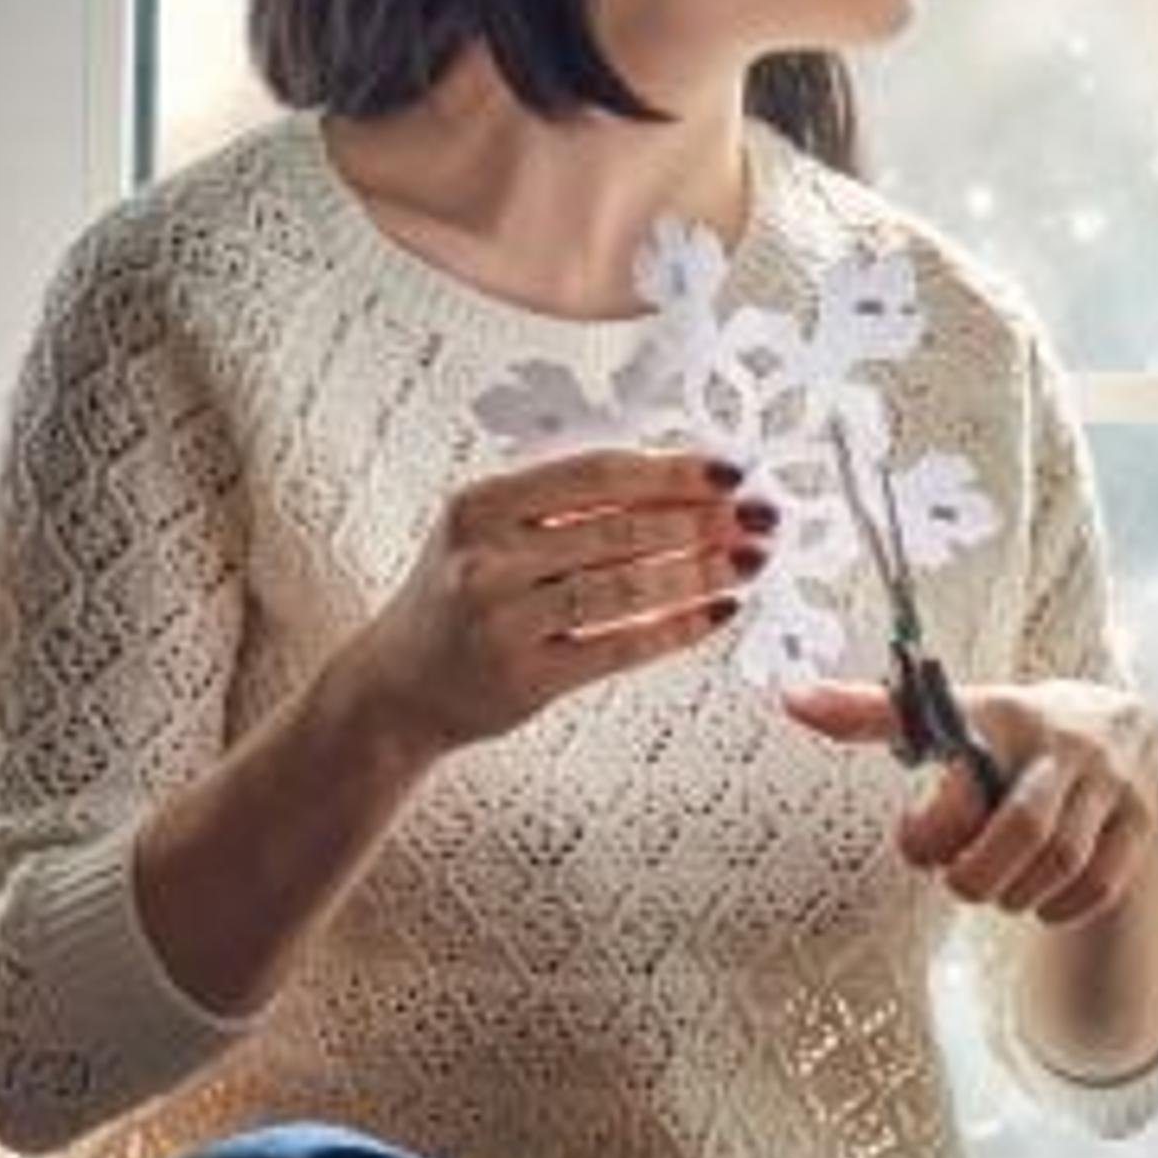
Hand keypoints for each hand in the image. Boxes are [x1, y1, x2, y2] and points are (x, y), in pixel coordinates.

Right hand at [333, 448, 768, 757]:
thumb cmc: (460, 598)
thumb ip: (566, 504)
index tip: (731, 471)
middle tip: (760, 518)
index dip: (672, 471)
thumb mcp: (490, 532)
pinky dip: (677, 629)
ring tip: (749, 561)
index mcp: (480, 505)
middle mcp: (485, 560)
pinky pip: (621, 646)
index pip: (596, 475)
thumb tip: (681, 479)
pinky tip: (718, 613)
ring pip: (626, 588)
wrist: (397, 687)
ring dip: (700, 573)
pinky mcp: (525, 678)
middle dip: (702, 522)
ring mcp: (502, 622)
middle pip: (620, 530)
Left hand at [786, 678, 1157, 924]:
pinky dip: (1059, 907)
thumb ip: (876, 712)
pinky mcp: (1141, 821)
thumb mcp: (955, 714)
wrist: (1126, 727)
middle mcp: (1065, 743)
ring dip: (1015, 893)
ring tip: (994, 889)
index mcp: (1005, 711)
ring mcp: (1110, 783)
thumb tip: (790, 699)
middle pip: (1023, 826)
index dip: (931, 818)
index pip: (960, 753)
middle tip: (955, 880)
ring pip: (1061, 862)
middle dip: (978, 873)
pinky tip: (1036, 900)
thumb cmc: (1011, 732)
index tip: (911, 843)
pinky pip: (1099, 884)